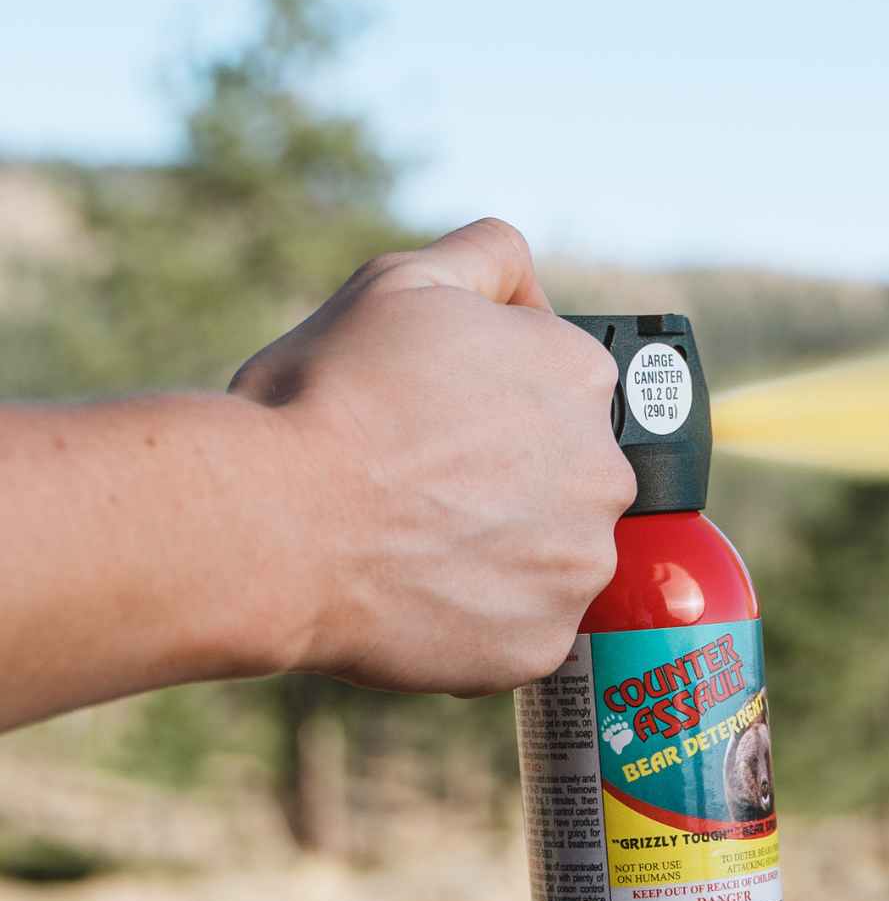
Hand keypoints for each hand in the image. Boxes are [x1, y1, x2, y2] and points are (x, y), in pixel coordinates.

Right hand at [231, 218, 634, 694]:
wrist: (271, 523)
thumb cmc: (326, 399)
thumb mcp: (402, 282)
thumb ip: (486, 257)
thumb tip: (526, 276)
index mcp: (582, 377)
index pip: (567, 387)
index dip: (500, 400)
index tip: (445, 417)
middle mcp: (605, 472)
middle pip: (566, 476)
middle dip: (507, 479)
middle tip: (419, 484)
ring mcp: (580, 565)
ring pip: (550, 557)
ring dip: (499, 551)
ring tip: (413, 542)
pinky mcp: (544, 642)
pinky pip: (523, 630)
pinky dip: (480, 619)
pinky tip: (419, 595)